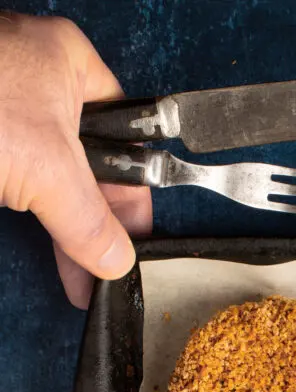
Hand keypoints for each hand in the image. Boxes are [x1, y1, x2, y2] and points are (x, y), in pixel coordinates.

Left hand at [0, 12, 151, 307]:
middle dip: (96, 222)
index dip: (133, 196)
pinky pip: (18, 183)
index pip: (126, 138)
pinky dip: (33, 217)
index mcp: (68, 65)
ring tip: (79, 274)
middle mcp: (37, 82)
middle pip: (88, 166)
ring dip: (65, 227)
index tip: (135, 242)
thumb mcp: (46, 168)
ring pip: (51, 179)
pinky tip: (50, 250)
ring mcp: (4, 108)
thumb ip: (87, 218)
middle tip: (104, 269)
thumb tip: (115, 255)